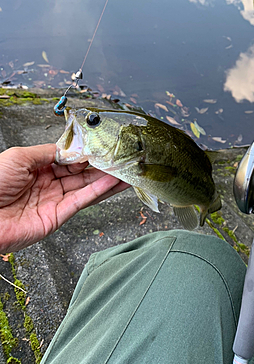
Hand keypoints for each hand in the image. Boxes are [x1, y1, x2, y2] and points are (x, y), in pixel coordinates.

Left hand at [0, 144, 129, 251]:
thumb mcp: (19, 157)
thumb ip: (48, 151)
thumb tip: (70, 148)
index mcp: (37, 168)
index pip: (68, 159)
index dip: (85, 153)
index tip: (102, 146)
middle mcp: (47, 184)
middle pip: (80, 173)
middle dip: (101, 165)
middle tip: (120, 158)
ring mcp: (53, 201)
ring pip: (86, 187)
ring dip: (106, 179)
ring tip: (125, 170)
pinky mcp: (57, 217)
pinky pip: (82, 201)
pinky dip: (99, 191)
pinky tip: (112, 182)